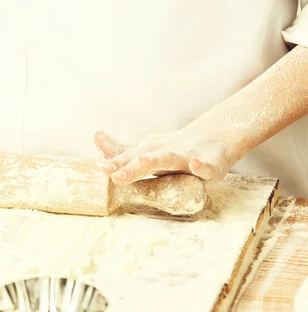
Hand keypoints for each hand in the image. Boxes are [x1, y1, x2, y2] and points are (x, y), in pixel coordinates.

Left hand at [94, 127, 236, 185]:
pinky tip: (196, 165)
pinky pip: (208, 167)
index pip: (130, 158)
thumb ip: (122, 150)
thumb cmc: (175, 149)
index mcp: (150, 151)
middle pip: (146, 159)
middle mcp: (166, 152)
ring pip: (172, 158)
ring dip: (158, 160)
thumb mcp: (147, 149)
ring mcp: (188, 157)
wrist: (216, 136)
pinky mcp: (211, 164)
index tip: (101, 169)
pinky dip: (202, 166)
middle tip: (115, 175)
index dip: (117, 164)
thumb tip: (96, 136)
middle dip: (131, 167)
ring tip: (144, 161)